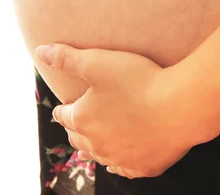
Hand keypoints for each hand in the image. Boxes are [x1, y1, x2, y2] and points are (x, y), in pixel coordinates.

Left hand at [34, 44, 192, 178]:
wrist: (179, 107)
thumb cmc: (137, 81)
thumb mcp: (97, 62)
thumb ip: (66, 58)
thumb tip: (40, 51)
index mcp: (82, 120)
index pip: (63, 116)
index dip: (63, 108)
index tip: (64, 106)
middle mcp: (98, 145)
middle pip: (79, 140)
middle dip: (76, 130)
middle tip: (77, 123)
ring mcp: (122, 159)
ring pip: (101, 157)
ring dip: (96, 147)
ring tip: (96, 142)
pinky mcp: (145, 167)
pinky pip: (126, 168)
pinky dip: (122, 161)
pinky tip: (124, 156)